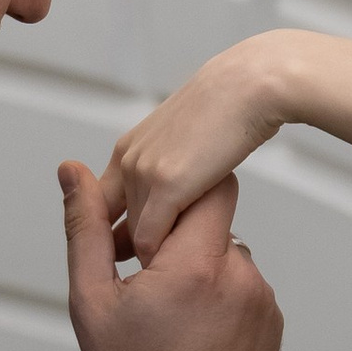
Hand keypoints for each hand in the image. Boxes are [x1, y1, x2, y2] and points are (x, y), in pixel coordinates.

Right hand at [60, 159, 281, 350]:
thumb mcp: (92, 298)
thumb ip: (86, 228)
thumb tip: (72, 172)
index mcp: (197, 263)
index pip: (211, 185)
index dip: (179, 194)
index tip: (152, 226)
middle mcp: (241, 277)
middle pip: (216, 225)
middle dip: (183, 241)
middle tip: (150, 280)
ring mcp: (264, 305)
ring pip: (230, 260)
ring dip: (203, 274)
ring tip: (172, 317)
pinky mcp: (273, 328)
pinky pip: (247, 294)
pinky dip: (223, 303)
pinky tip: (195, 335)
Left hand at [101, 41, 287, 258]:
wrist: (249, 87)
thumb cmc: (230, 112)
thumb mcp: (185, 140)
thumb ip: (167, 169)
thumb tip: (173, 198)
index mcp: (130, 150)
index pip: (102, 204)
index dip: (113, 233)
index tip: (127, 255)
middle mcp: (128, 161)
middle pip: (121, 225)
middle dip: (140, 247)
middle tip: (167, 263)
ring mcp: (143, 173)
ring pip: (135, 237)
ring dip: (158, 251)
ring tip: (188, 254)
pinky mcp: (166, 186)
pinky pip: (150, 241)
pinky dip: (164, 255)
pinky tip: (191, 253)